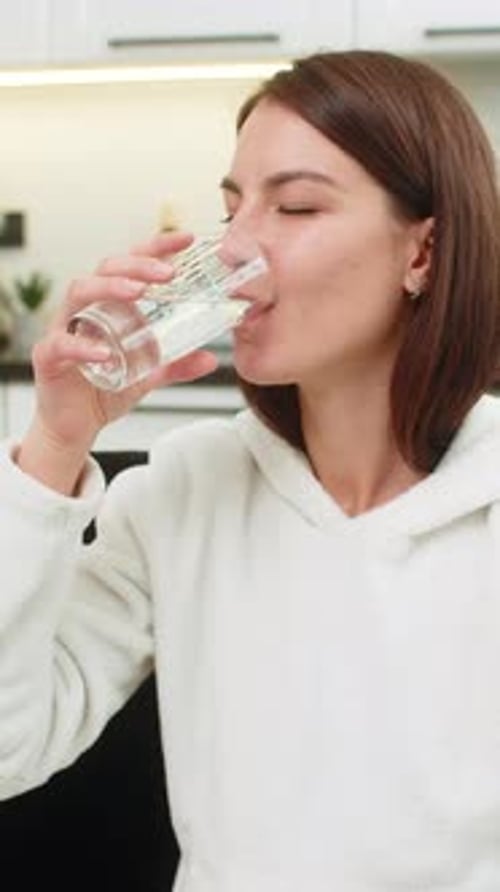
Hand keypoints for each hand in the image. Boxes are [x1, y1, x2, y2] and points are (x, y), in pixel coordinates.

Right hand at [17, 232, 218, 491]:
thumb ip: (176, 364)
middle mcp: (86, 308)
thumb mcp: (149, 374)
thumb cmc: (104, 387)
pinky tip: (104, 353)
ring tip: (137, 293)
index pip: (132, 264)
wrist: (75, 425)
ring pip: (79, 291)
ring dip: (110, 288)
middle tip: (168, 274)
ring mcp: (65, 328)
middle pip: (106, 268)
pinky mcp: (49, 357)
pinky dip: (82, 346)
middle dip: (138, 265)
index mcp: (110, 304)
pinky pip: (62, 344)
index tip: (186, 239)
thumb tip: (210, 358)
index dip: (156, 248)